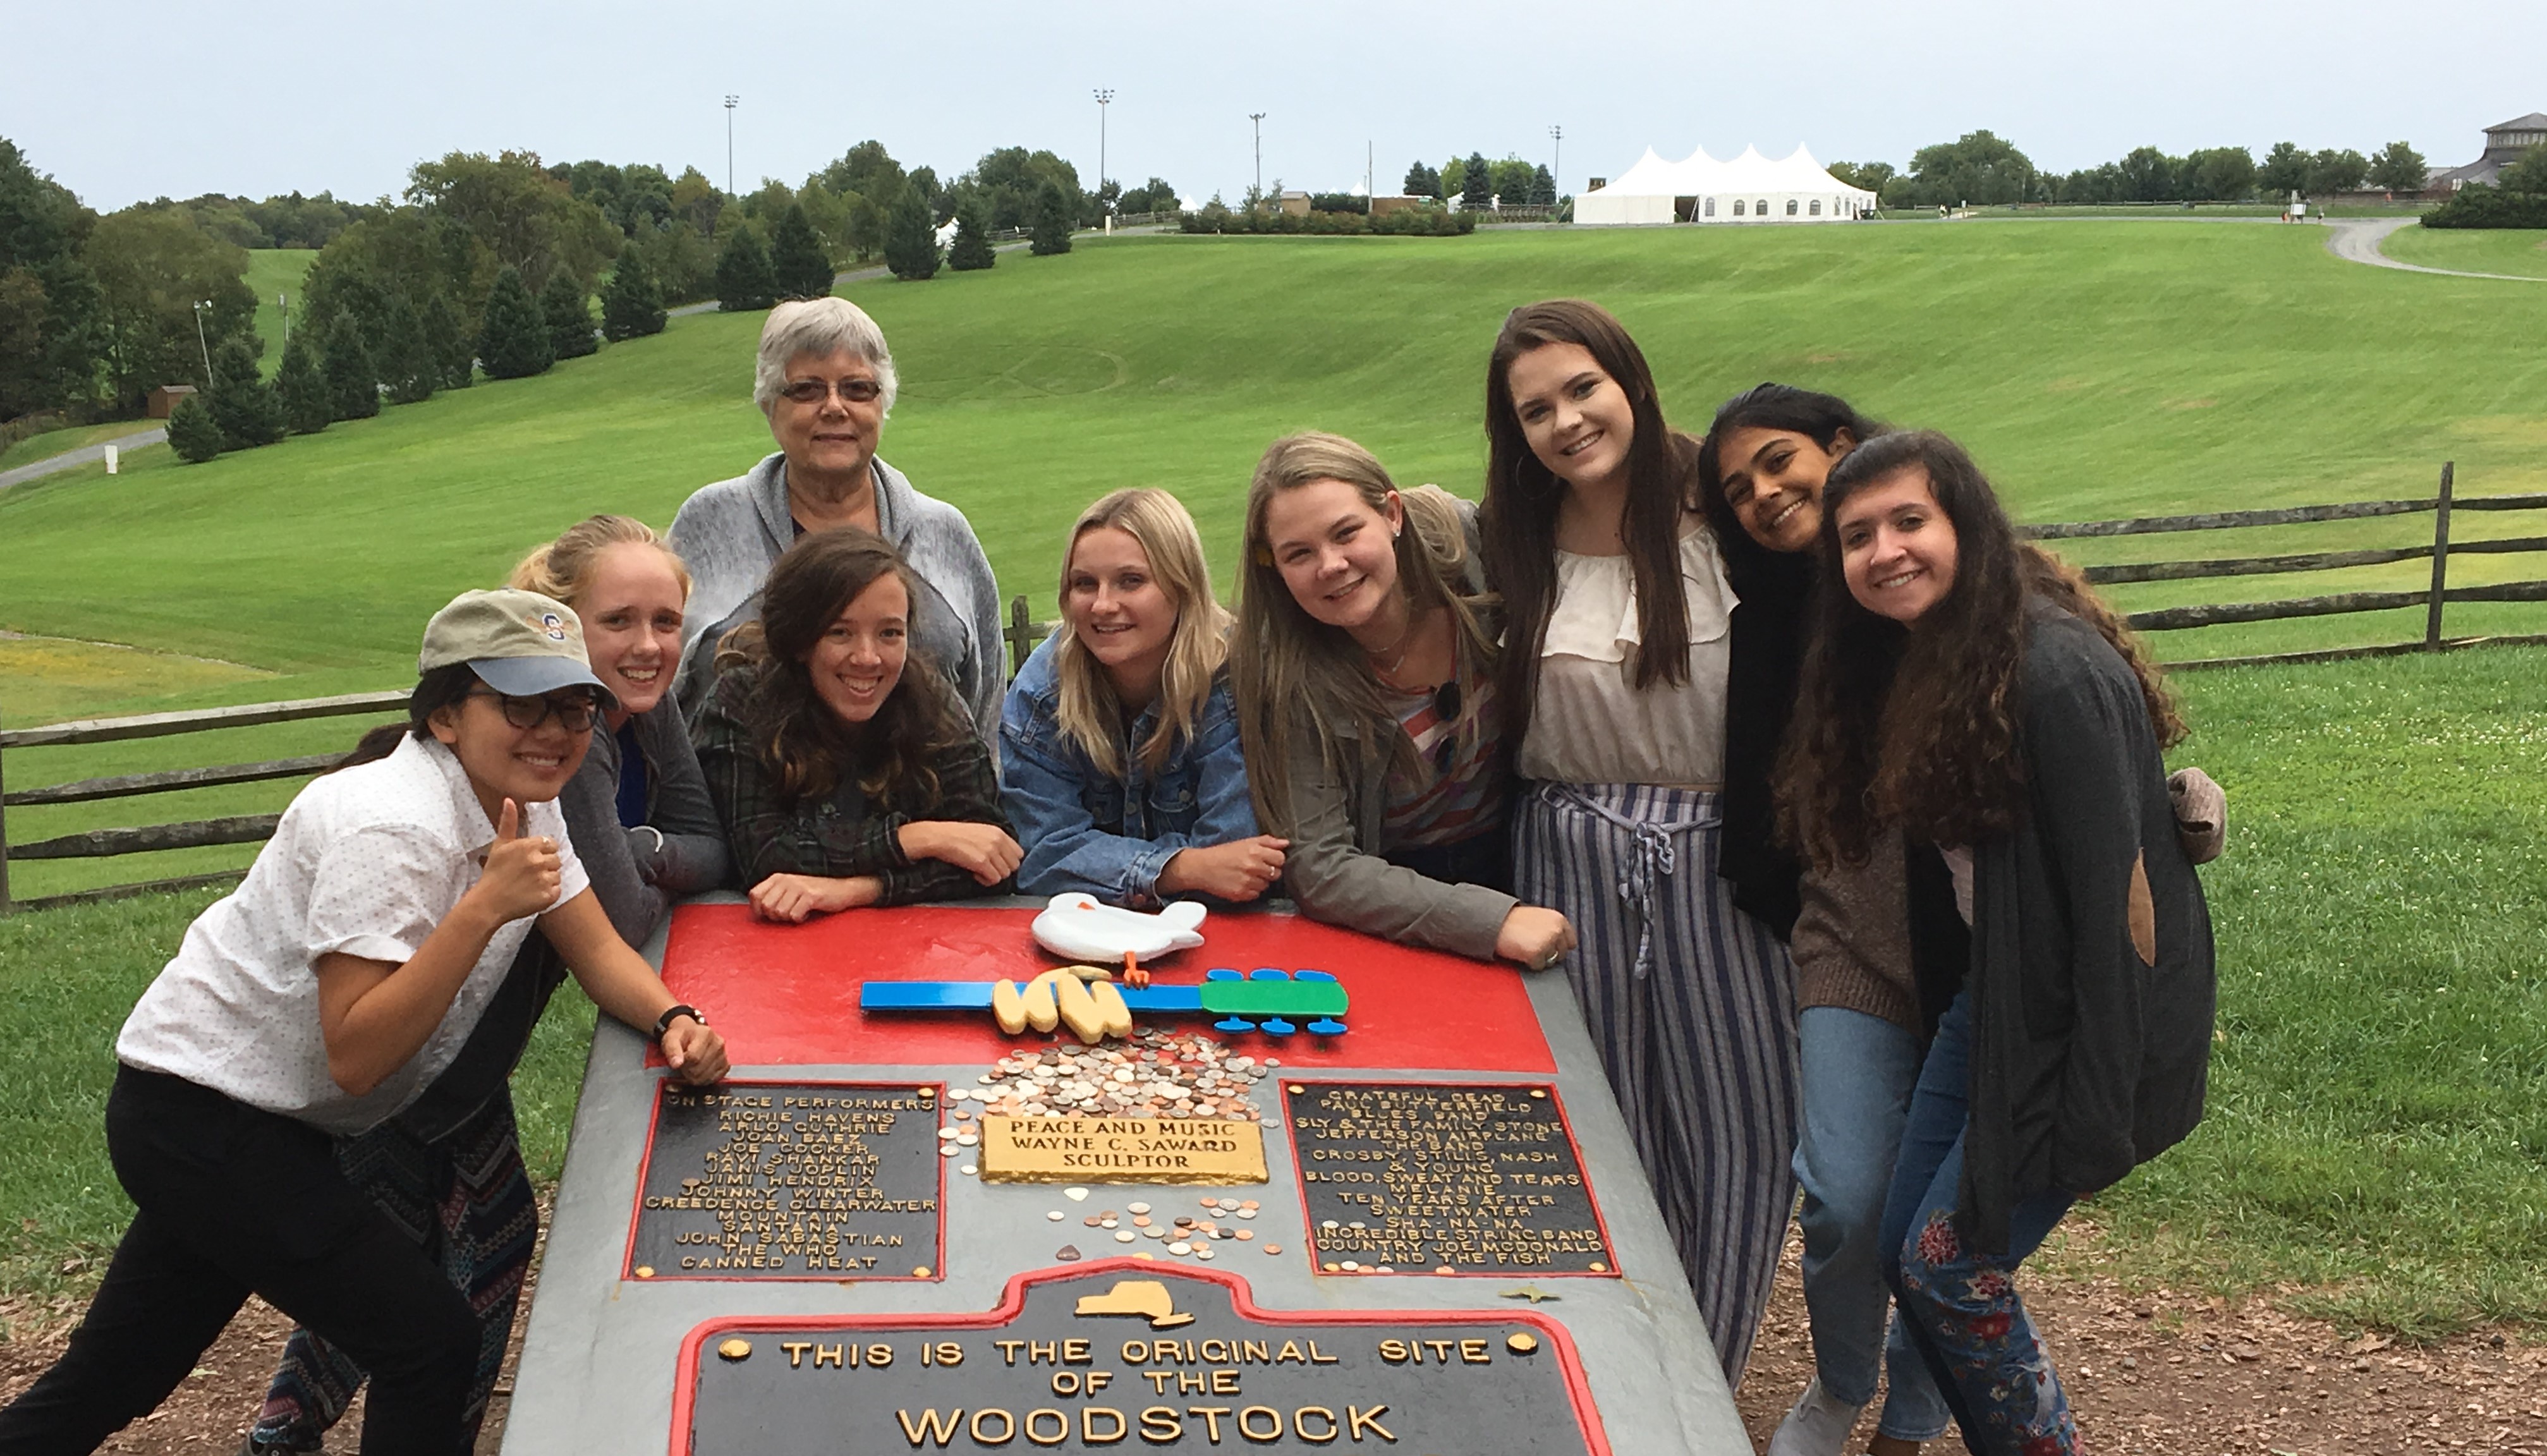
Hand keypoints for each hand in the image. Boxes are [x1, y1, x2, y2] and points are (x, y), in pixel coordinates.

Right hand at [471, 798, 561, 923]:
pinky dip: (548, 894)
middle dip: (545, 865)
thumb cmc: (493, 873)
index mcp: (529, 845)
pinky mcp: (548, 896)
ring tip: (528, 884)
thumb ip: (508, 822)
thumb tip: (509, 799)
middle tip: (526, 874)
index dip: (541, 852)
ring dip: (546, 880)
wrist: (488, 903)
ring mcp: (544, 879)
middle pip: (556, 859)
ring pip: (557, 875)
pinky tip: (532, 894)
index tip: (528, 860)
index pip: (551, 844)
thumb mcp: (500, 845)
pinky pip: (557, 890)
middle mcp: (539, 861)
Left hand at [660, 1015, 728, 1084]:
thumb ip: (672, 1051)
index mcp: (706, 1034)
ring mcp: (724, 1055)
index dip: (683, 1062)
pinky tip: (699, 1071)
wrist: (691, 1034)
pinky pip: (714, 1079)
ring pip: (706, 1076)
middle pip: (699, 1068)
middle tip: (685, 1063)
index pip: (693, 1058)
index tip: (680, 1058)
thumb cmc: (681, 1037)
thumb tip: (676, 1064)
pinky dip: (704, 1079)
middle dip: (688, 1070)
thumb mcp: (671, 1039)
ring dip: (695, 1076)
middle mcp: (718, 1043)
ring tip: (691, 1066)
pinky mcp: (726, 1065)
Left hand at [748, 873, 877, 922]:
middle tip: (789, 913)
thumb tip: (757, 912)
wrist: (842, 889)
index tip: (770, 914)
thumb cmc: (814, 893)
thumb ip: (773, 896)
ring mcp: (798, 887)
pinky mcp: (810, 896)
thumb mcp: (790, 890)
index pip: (754, 895)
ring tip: (799, 912)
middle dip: (776, 916)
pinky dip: (800, 919)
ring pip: (780, 913)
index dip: (758, 909)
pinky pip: (795, 916)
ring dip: (789, 918)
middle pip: (766, 907)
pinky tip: (807, 914)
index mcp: (778, 878)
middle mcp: (786, 880)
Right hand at [900, 820, 1023, 885]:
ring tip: (979, 871)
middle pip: (1014, 866)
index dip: (1009, 861)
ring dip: (993, 876)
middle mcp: (998, 841)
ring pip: (1004, 874)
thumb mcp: (982, 832)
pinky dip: (985, 880)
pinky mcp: (982, 862)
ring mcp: (991, 851)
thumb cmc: (956, 835)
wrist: (939, 837)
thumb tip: (1004, 857)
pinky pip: (994, 879)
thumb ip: (996, 841)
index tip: (997, 863)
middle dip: (1002, 870)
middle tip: (988, 869)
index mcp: (999, 832)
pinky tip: (975, 874)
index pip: (1019, 853)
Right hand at [1158, 836, 1288, 900]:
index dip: (1276, 859)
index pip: (1280, 859)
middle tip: (1257, 868)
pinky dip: (1251, 890)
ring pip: (1266, 885)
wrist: (1202, 867)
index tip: (1269, 860)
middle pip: (1276, 873)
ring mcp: (1248, 882)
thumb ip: (1267, 842)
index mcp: (1255, 851)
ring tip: (1247, 875)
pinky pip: (1256, 895)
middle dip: (1269, 871)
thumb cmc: (1223, 853)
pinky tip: (1242, 883)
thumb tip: (1285, 843)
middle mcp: (1253, 867)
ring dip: (1260, 881)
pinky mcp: (1241, 894)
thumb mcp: (1245, 842)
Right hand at [1495, 906, 1575, 970]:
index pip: (1571, 941)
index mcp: (1559, 919)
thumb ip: (1552, 928)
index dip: (1560, 947)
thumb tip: (1561, 944)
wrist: (1495, 921)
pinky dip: (1530, 963)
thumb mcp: (1539, 917)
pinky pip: (1538, 967)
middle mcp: (1556, 930)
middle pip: (1562, 954)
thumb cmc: (1514, 919)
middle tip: (1535, 948)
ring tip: (1526, 948)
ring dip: (1540, 959)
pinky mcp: (1537, 954)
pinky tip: (1521, 953)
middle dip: (1550, 954)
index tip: (1551, 948)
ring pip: (1550, 961)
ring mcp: (1547, 943)